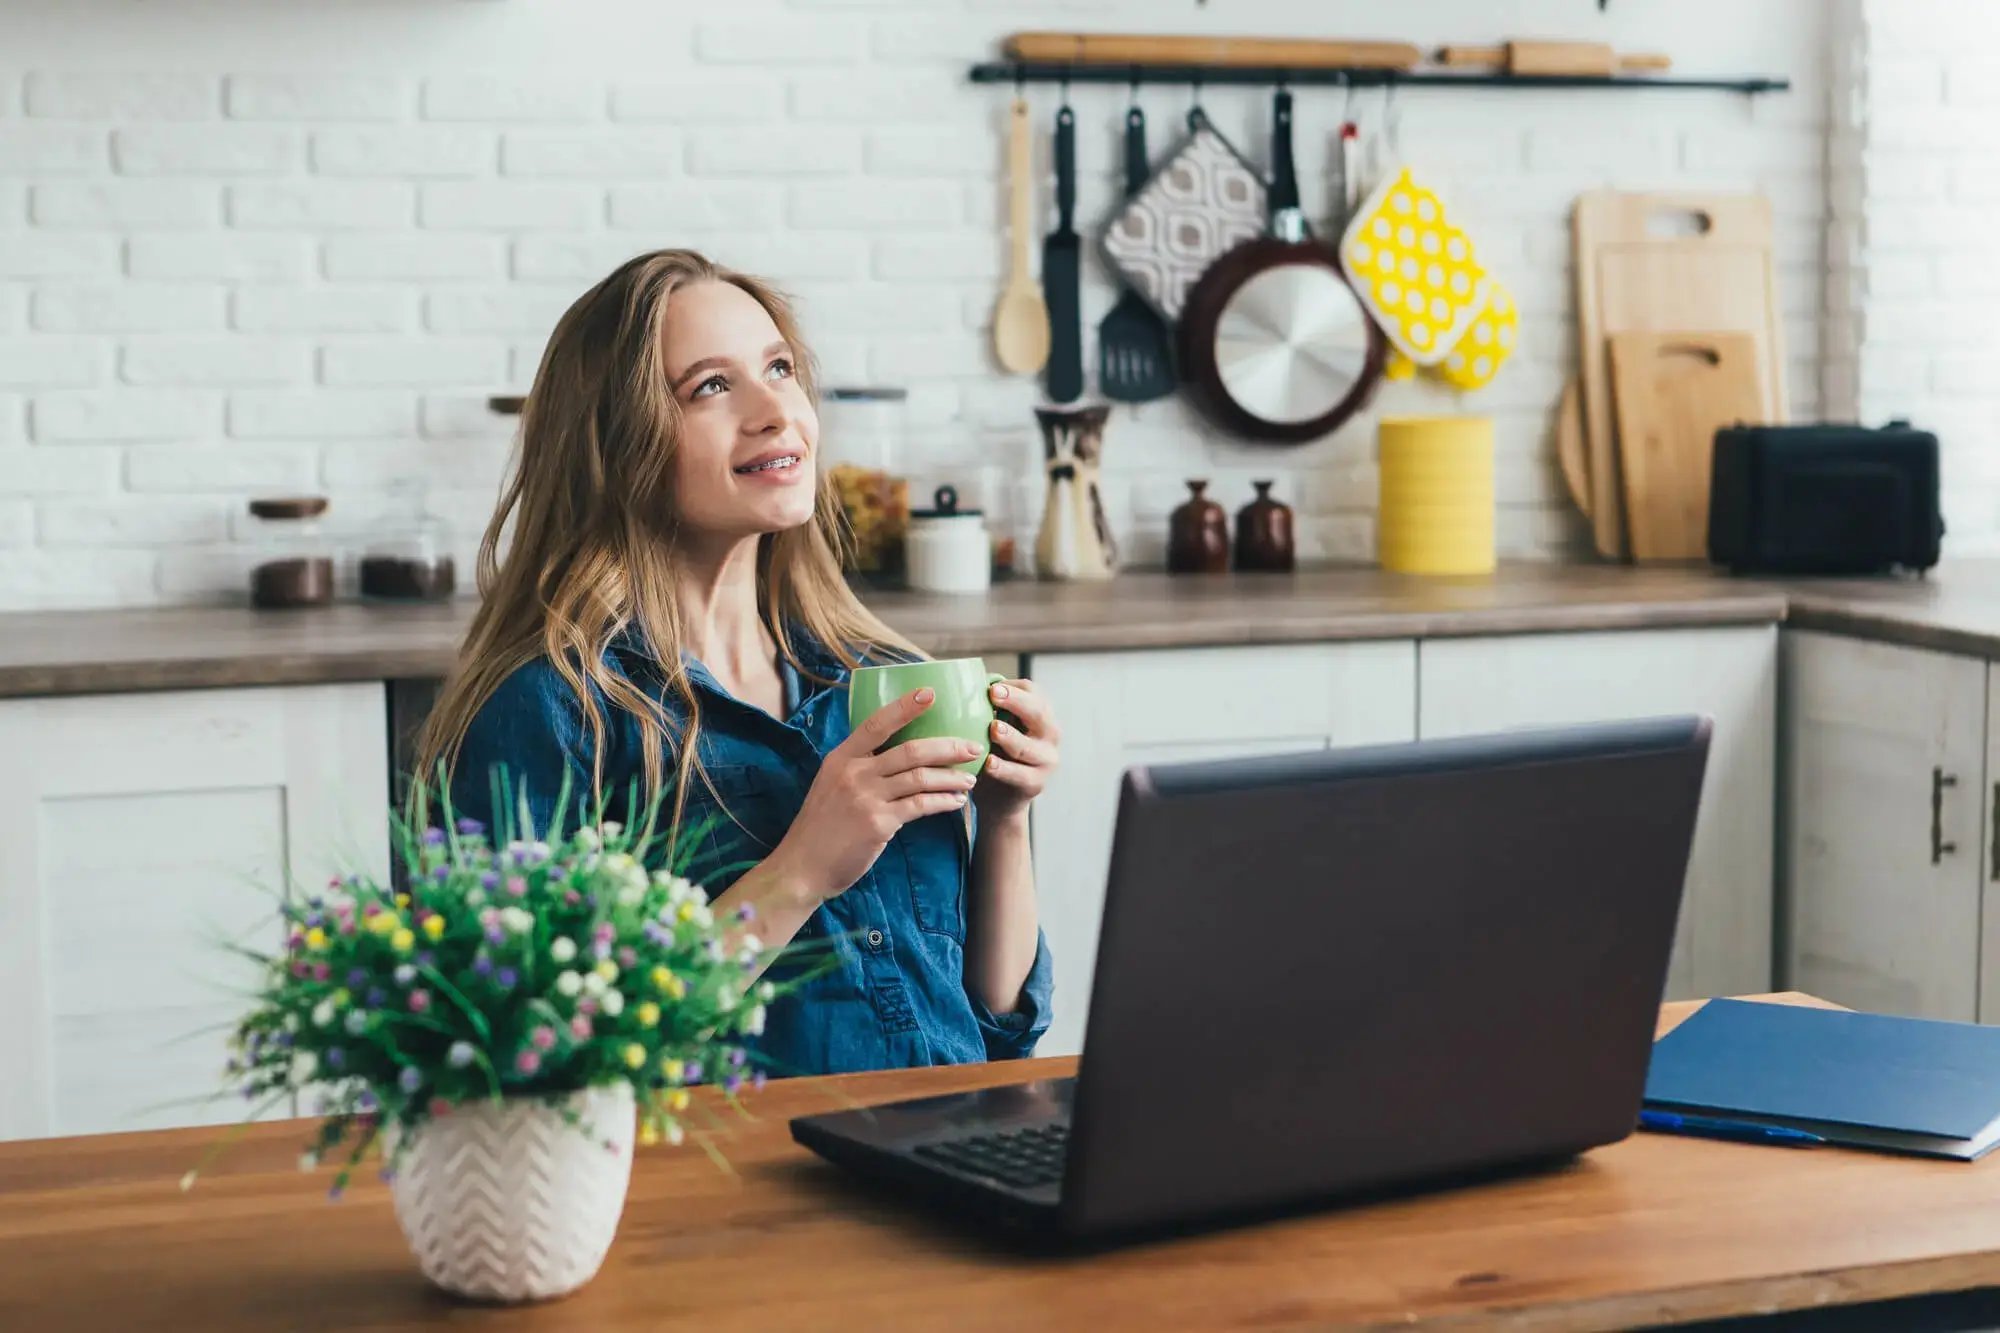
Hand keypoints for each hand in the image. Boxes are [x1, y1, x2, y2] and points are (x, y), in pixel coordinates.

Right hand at [767, 688, 981, 904]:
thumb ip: (859, 768)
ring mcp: (866, 797)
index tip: (931, 693)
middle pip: (910, 751)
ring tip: (970, 778)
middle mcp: (854, 772)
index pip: (877, 723)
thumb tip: (898, 756)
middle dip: (948, 747)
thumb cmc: (821, 827)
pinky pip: (920, 805)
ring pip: (920, 778)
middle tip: (973, 747)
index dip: (905, 707)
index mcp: (841, 758)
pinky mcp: (879, 823)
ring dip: (951, 777)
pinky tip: (956, 802)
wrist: (802, 866)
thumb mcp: (831, 785)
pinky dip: (943, 802)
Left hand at [974, 678, 1059, 822]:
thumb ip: (987, 708)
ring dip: (1010, 736)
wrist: (1001, 798)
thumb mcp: (995, 727)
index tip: (991, 687)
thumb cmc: (995, 751)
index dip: (1014, 688)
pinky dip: (1004, 769)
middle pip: (1038, 713)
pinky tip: (988, 763)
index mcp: (1040, 714)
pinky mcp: (1035, 784)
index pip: (1034, 693)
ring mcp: (1046, 760)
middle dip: (1016, 702)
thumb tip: (959, 682)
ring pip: (1028, 746)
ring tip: (993, 729)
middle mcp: (1049, 735)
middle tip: (993, 695)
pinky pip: (1019, 775)